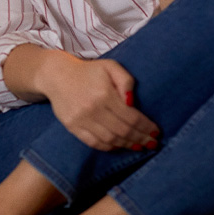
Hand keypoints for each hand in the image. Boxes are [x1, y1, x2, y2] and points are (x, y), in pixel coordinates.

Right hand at [42, 56, 158, 151]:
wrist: (57, 75)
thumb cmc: (88, 71)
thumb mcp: (110, 66)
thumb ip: (126, 80)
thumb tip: (132, 102)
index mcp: (105, 94)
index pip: (132, 117)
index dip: (146, 127)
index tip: (157, 132)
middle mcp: (93, 109)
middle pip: (123, 131)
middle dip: (141, 139)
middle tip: (152, 143)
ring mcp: (81, 120)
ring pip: (110, 139)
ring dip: (127, 145)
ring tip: (139, 146)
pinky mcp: (72, 127)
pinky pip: (94, 143)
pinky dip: (109, 147)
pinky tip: (119, 146)